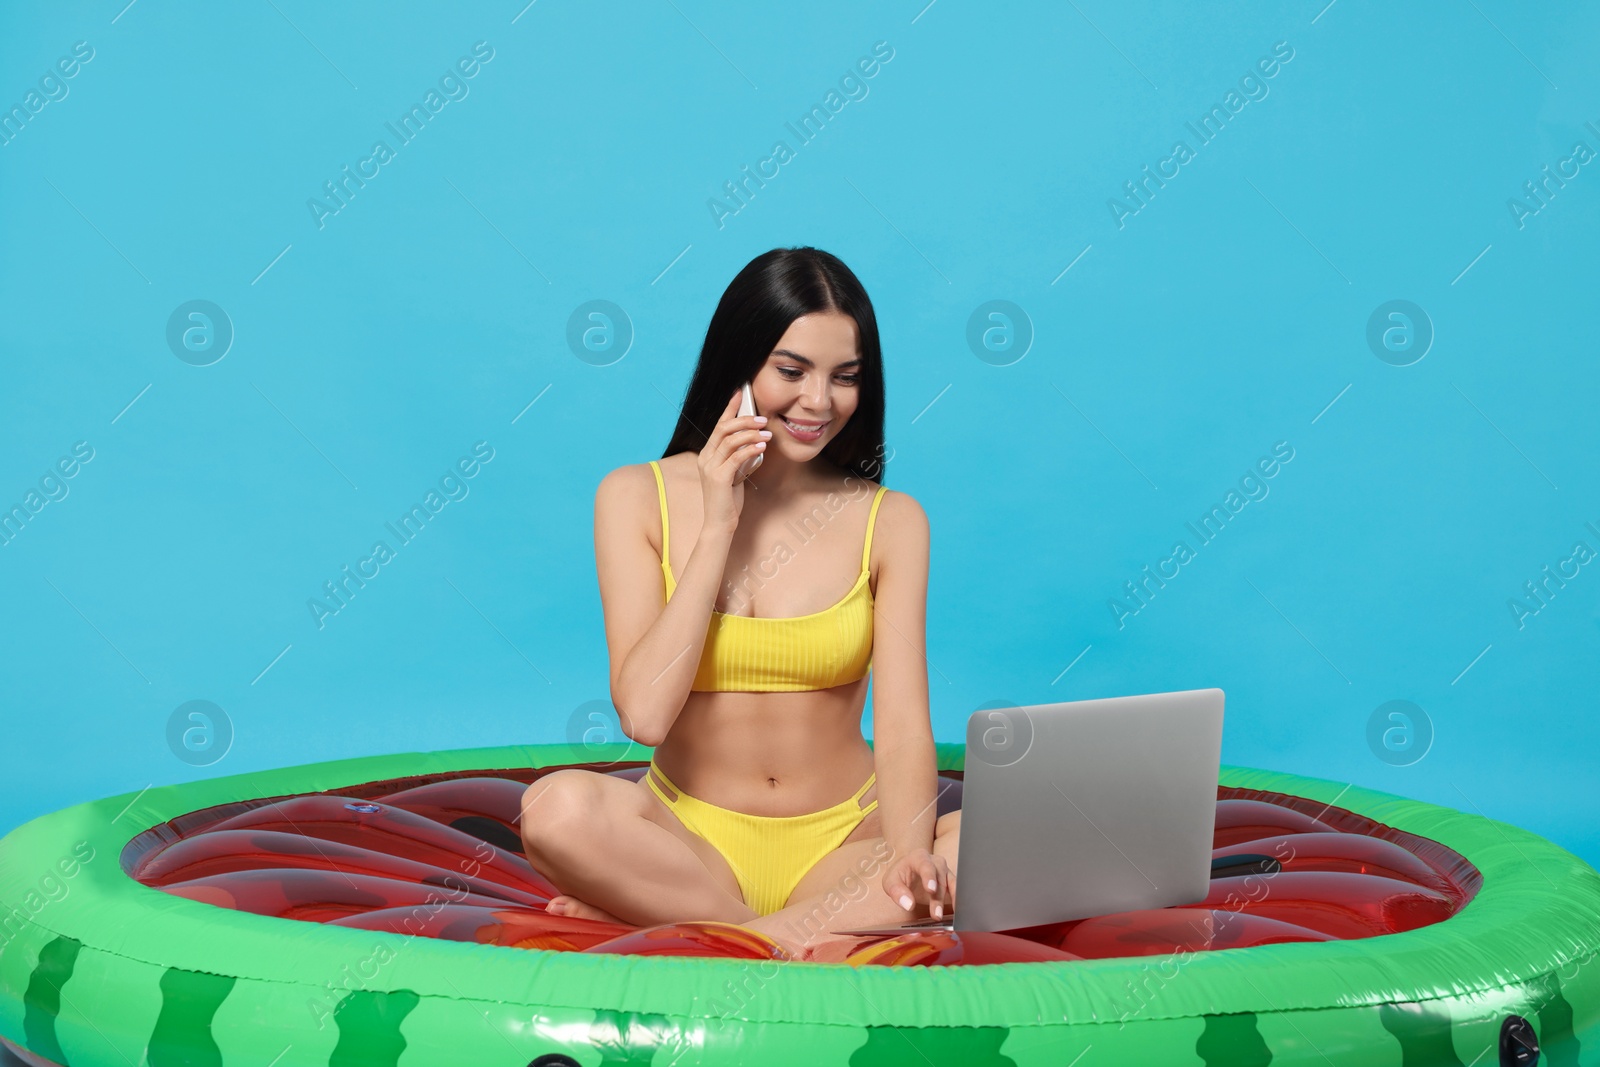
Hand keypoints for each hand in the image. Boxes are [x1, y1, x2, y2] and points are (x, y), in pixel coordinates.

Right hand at [697, 388, 769, 532]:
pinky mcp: (718, 478)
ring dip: (750, 434)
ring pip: (730, 440)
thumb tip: (755, 442)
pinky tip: (762, 447)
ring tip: (767, 434)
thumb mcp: (734, 474)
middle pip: (723, 429)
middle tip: (763, 419)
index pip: (718, 426)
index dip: (729, 408)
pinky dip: (750, 449)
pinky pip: (736, 457)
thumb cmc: (728, 500)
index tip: (740, 394)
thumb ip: (739, 458)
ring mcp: (710, 467)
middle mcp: (705, 458)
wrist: (719, 524)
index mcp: (707, 455)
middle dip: (744, 420)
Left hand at [882, 847, 954, 919]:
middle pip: (939, 877)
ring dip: (949, 901)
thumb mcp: (890, 882)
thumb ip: (897, 891)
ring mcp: (944, 871)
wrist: (907, 873)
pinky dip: (957, 900)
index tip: (931, 890)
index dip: (929, 877)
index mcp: (919, 857)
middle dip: (938, 897)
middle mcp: (935, 862)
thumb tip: (909, 904)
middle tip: (936, 914)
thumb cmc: (900, 875)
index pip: (925, 865)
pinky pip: (957, 889)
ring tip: (943, 916)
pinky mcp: (950, 881)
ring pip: (951, 883)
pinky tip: (957, 912)